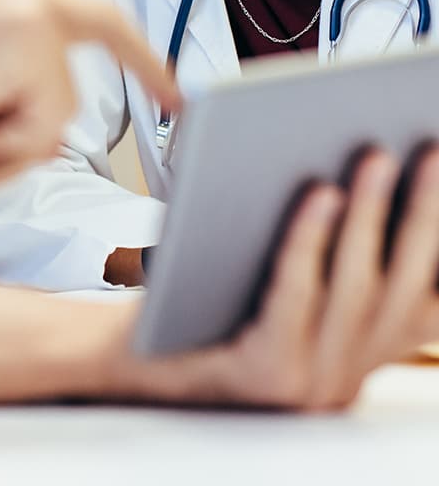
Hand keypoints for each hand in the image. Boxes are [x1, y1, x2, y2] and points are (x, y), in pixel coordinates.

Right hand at [0, 0, 176, 186]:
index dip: (129, 45)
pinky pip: (42, 127)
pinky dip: (1, 150)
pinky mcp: (33, 42)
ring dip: (9, 139)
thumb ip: (4, 87)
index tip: (163, 77)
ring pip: (59, 103)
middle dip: (146, 67)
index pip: (79, 6)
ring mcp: (33, 8)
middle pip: (105, 29)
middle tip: (176, 100)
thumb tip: (41, 135)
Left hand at [107, 147, 438, 408]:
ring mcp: (309, 382)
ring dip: (372, 215)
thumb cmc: (196, 297)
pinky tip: (320, 192)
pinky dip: (311, 239)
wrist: (122, 352)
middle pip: (400, 288)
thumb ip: (319, 247)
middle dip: (422, 212)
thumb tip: (358, 164)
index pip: (425, 301)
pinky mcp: (264, 372)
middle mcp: (344, 377)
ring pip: (354, 287)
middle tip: (428, 147)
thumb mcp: (269, 276)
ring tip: (375, 155)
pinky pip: (296, 293)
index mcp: (355, 355)